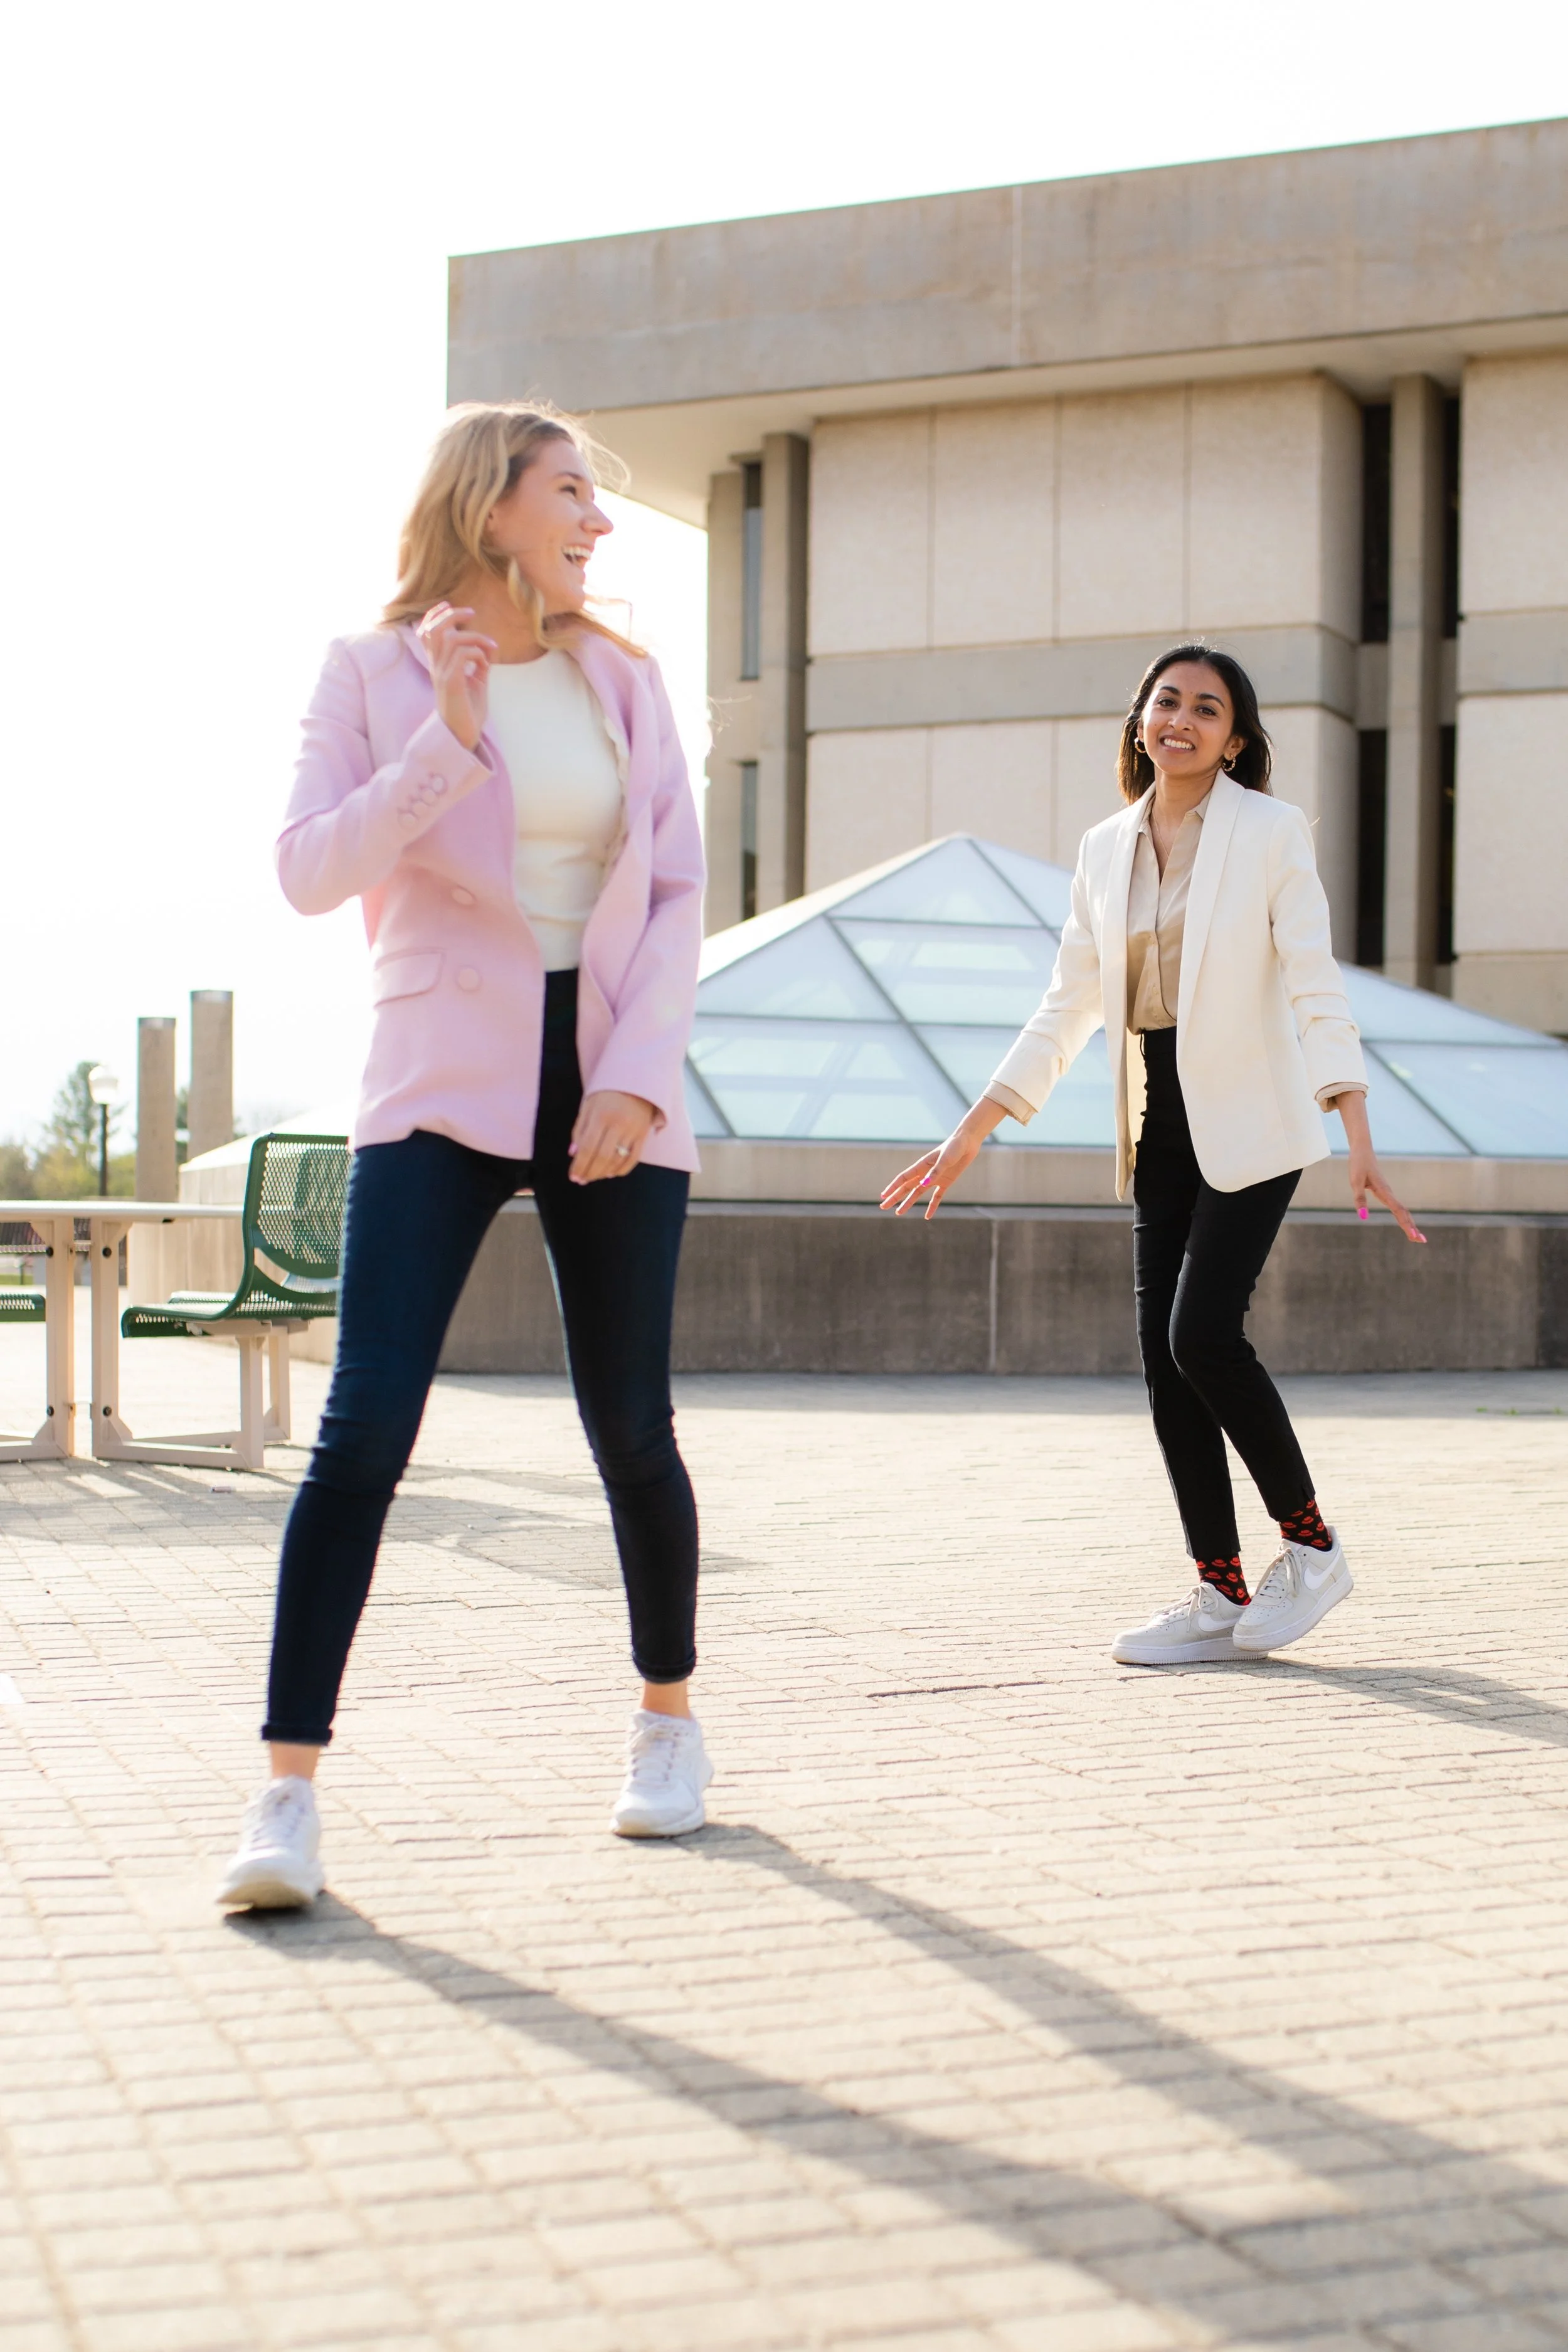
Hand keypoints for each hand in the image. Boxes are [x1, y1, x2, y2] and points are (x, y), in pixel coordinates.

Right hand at [418, 602, 495, 749]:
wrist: (464, 736)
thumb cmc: (469, 710)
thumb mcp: (476, 681)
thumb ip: (479, 663)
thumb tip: (488, 647)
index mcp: (438, 664)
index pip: (426, 632)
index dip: (435, 614)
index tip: (449, 605)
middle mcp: (436, 667)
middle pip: (435, 629)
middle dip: (453, 615)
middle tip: (472, 614)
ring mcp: (442, 674)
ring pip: (451, 639)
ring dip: (475, 637)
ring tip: (490, 647)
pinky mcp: (452, 684)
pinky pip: (464, 655)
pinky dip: (479, 653)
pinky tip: (487, 665)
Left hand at [569, 1090, 656, 1183]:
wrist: (637, 1080)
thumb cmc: (607, 1092)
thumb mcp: (588, 1105)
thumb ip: (580, 1129)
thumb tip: (573, 1154)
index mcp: (600, 1115)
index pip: (587, 1147)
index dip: (579, 1165)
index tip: (573, 1176)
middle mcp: (618, 1124)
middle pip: (602, 1157)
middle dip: (590, 1172)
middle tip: (582, 1180)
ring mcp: (633, 1131)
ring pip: (617, 1160)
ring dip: (603, 1172)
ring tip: (593, 1177)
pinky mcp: (643, 1135)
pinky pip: (633, 1158)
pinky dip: (621, 1169)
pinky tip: (611, 1173)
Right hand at [880, 1098, 1005, 1219]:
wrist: (968, 1142)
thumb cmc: (955, 1146)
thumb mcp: (945, 1159)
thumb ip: (935, 1171)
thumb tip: (924, 1184)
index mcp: (922, 1165)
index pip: (903, 1178)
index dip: (892, 1187)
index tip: (883, 1196)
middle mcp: (925, 1173)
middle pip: (906, 1188)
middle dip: (894, 1197)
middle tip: (883, 1207)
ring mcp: (935, 1178)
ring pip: (917, 1193)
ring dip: (908, 1203)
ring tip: (898, 1213)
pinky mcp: (946, 1182)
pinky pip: (937, 1197)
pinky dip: (932, 1206)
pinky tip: (927, 1217)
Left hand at [1332, 1090, 1425, 1243]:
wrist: (1362, 1151)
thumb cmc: (1358, 1165)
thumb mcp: (1355, 1182)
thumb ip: (1359, 1199)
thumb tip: (1363, 1216)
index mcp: (1384, 1191)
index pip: (1398, 1211)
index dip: (1406, 1224)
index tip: (1413, 1236)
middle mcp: (1389, 1193)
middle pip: (1404, 1213)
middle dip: (1412, 1227)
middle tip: (1422, 1241)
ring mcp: (1388, 1193)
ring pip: (1402, 1211)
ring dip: (1410, 1224)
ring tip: (1417, 1237)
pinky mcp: (1385, 1192)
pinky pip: (1397, 1207)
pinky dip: (1403, 1217)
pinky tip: (1406, 1223)